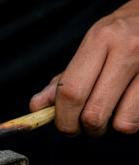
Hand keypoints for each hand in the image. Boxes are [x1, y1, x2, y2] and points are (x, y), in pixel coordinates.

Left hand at [30, 0, 138, 136]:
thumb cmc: (120, 37)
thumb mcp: (90, 48)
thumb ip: (64, 80)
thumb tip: (36, 107)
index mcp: (99, 40)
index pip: (70, 91)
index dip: (62, 118)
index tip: (63, 124)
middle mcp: (127, 49)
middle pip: (93, 113)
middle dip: (83, 127)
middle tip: (84, 123)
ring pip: (120, 122)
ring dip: (108, 127)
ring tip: (108, 111)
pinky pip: (137, 120)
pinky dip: (128, 121)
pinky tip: (126, 105)